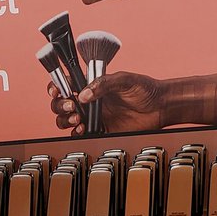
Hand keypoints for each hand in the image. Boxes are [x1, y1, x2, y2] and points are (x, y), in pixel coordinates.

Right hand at [48, 71, 167, 133]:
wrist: (159, 109)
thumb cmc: (145, 90)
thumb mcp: (124, 80)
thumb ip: (103, 84)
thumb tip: (84, 94)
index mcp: (92, 85)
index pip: (66, 84)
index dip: (56, 87)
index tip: (56, 91)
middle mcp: (89, 101)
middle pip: (61, 104)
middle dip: (60, 106)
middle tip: (72, 107)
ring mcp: (93, 117)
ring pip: (66, 121)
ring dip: (66, 120)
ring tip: (78, 118)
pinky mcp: (100, 131)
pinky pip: (80, 135)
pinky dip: (76, 133)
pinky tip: (84, 128)